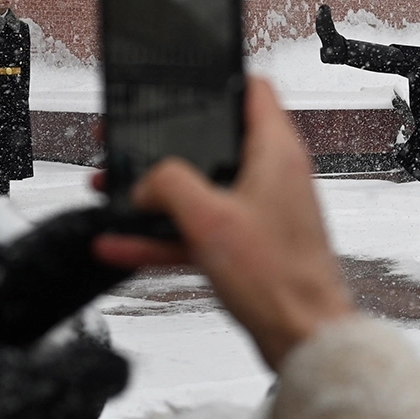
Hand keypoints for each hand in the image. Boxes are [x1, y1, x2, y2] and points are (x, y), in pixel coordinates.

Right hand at [95, 78, 354, 368]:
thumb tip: (146, 181)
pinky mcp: (252, 246)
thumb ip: (169, 184)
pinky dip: (165, 235)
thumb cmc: (280, 280)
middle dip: (167, 144)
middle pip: (216, 142)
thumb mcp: (209, 218)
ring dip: (157, 194)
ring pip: (202, 189)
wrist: (304, 339)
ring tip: (115, 192)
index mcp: (277, 153)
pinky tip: (123, 244)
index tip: (183, 82)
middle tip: (129, 143)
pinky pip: (200, 230)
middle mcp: (274, 177)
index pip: (253, 90)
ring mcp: (263, 212)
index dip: (217, 79)